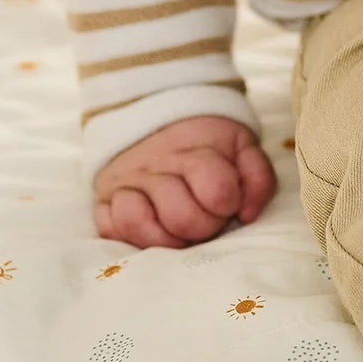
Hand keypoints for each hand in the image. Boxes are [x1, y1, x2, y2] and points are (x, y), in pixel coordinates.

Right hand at [92, 115, 276, 248]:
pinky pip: (109, 229)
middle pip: (181, 217)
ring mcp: (126, 184)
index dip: (228, 204)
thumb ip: (259, 178)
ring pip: (139, 224)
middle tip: (207, 219)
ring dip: (167, 238)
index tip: (228, 202)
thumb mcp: (243, 149)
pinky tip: (155, 231)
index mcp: (196, 151)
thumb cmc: (209, 146)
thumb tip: (247, 214)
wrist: (158, 123)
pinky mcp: (103, 201)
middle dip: (203, 227)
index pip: (217, 190)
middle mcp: (156, 166)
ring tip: (181, 231)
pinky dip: (133, 238)